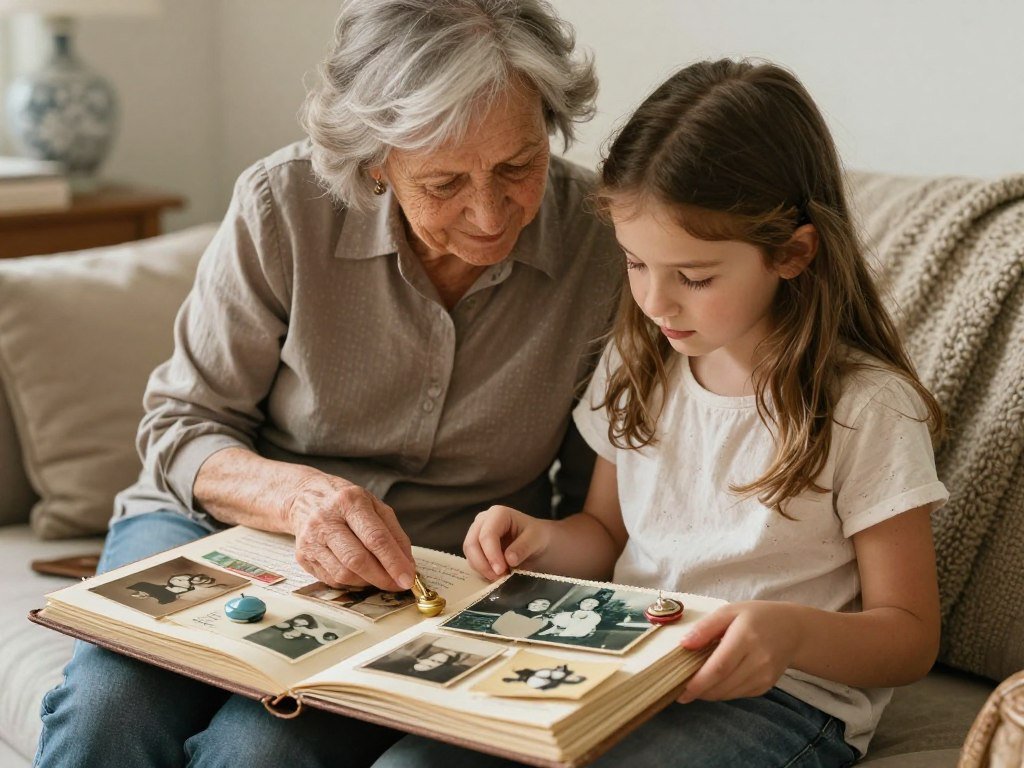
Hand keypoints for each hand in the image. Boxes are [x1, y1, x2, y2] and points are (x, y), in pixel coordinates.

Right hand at [286, 472, 414, 591]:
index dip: (394, 562)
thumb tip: (407, 565)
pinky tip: (360, 574)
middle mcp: (326, 519)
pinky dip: (352, 582)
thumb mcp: (375, 506)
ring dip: (367, 582)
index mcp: (349, 501)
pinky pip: (332, 579)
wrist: (305, 497)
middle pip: (357, 559)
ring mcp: (311, 539)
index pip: (375, 538)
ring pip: (344, 574)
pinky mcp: (303, 556)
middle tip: (397, 585)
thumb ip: (394, 534)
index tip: (407, 578)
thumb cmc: (346, 503)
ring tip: (379, 577)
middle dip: (382, 578)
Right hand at [463, 505, 552, 579]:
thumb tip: (509, 559)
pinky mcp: (476, 548)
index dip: (491, 555)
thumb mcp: (537, 539)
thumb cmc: (537, 537)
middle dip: (484, 564)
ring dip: (482, 569)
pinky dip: (482, 571)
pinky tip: (497, 575)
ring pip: (469, 554)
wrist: (537, 544)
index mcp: (498, 514)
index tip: (502, 571)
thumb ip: (524, 547)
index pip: (487, 535)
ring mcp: (477, 534)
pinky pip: (472, 561)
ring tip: (501, 577)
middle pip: (472, 544)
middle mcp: (483, 521)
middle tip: (499, 578)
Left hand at [676, 601, 801, 702]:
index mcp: (746, 637)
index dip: (698, 682)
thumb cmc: (757, 617)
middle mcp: (758, 660)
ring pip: (729, 693)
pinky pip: (738, 694)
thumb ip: (706, 627)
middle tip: (680, 690)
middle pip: (722, 684)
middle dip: (698, 691)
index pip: (719, 667)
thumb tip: (684, 644)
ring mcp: (764, 676)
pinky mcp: (766, 686)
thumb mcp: (729, 611)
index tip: (680, 689)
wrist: (793, 630)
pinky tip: (714, 682)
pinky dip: (722, 692)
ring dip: (708, 693)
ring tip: (694, 686)